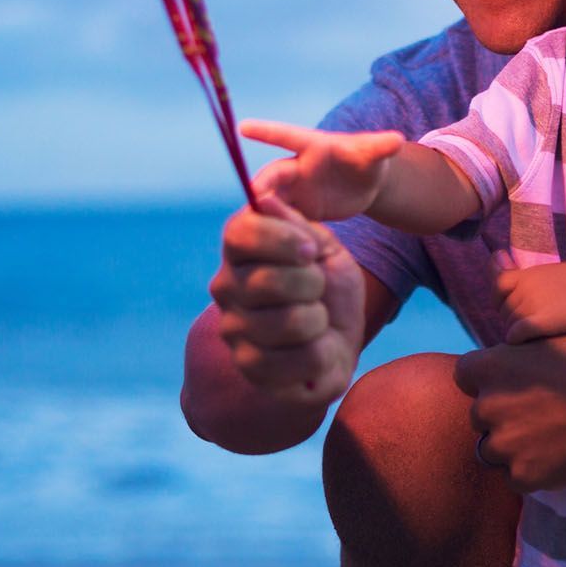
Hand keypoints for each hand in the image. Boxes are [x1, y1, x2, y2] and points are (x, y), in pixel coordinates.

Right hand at [207, 192, 364, 408]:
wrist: (338, 342)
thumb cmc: (329, 290)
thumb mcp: (325, 249)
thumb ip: (297, 226)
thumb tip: (264, 198)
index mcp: (240, 252)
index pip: (239, 233)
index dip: (281, 239)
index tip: (311, 250)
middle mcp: (227, 289)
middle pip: (266, 281)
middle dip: (312, 284)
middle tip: (319, 290)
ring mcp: (234, 331)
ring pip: (288, 323)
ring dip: (320, 321)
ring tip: (318, 321)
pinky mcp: (250, 368)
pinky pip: (298, 359)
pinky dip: (322, 354)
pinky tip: (317, 350)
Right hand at [238, 119, 404, 221]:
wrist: (362, 185)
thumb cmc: (366, 161)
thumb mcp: (374, 154)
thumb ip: (380, 148)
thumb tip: (398, 140)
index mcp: (312, 147)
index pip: (286, 136)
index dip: (266, 131)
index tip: (243, 127)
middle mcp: (295, 168)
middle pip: (272, 177)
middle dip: (261, 187)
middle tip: (253, 201)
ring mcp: (291, 191)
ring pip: (270, 203)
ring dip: (263, 216)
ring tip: (255, 233)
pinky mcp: (293, 212)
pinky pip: (278, 222)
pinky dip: (274, 234)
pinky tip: (271, 251)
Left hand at [454, 329, 565, 491]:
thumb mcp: (548, 336)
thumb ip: (515, 350)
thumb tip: (504, 353)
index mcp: (489, 366)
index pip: (464, 377)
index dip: (487, 380)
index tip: (511, 384)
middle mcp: (488, 406)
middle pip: (479, 415)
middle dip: (501, 414)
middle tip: (537, 412)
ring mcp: (505, 445)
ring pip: (491, 449)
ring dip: (511, 445)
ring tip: (547, 436)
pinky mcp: (524, 475)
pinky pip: (513, 477)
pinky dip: (529, 470)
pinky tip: (555, 455)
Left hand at [496, 261, 565, 343]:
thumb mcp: (555, 275)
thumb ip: (538, 285)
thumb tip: (530, 298)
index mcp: (527, 274)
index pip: (497, 286)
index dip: (500, 300)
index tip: (510, 309)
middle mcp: (523, 288)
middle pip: (504, 311)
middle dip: (512, 321)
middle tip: (528, 330)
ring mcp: (529, 305)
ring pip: (508, 326)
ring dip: (516, 334)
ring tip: (533, 339)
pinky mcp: (537, 323)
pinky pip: (513, 336)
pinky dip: (517, 342)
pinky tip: (531, 345)